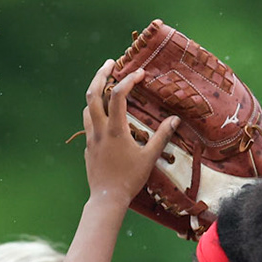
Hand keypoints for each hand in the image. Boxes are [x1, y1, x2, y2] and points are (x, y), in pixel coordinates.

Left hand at [82, 59, 177, 202]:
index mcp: (115, 130)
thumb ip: (162, 136)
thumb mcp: (149, 157)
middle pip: (92, 94)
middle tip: (109, 63)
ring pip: (87, 108)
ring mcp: (90, 138)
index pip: (118, 96)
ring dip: (95, 93)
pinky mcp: (87, 146)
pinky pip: (88, 123)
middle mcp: (99, 130)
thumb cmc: (130, 179)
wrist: (107, 198)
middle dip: (100, 75)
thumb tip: (175, 120)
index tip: (140, 73)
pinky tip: (104, 115)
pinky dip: (94, 112)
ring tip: (106, 85)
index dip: (129, 80)